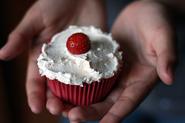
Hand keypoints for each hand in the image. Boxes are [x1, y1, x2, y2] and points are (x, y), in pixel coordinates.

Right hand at [0, 0, 105, 113]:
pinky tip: (95, 92)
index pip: (36, 78)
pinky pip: (94, 69)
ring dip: (75, 97)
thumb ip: (21, 36)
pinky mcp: (94, 53)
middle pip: (56, 85)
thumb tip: (2, 55)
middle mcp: (60, 60)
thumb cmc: (56, 2)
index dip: (35, 93)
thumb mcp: (36, 18)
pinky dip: (94, 82)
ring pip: (75, 83)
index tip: (36, 107)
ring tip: (76, 109)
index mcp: (43, 55)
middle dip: (55, 99)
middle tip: (58, 110)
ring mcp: (78, 58)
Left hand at [65, 1, 175, 122]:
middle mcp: (126, 80)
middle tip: (72, 117)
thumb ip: (167, 56)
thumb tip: (169, 78)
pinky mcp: (102, 61)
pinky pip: (88, 74)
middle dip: (91, 111)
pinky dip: (76, 81)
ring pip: (95, 91)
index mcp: (142, 79)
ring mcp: (113, 72)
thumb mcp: (163, 36)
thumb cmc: (157, 21)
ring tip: (62, 106)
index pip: (128, 102)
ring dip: (79, 100)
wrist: (142, 10)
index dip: (116, 115)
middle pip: (107, 101)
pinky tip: (62, 84)